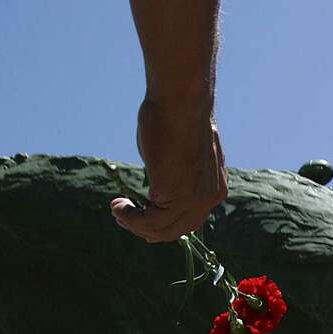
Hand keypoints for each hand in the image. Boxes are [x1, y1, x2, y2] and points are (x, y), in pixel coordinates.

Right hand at [111, 98, 227, 242]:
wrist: (181, 104)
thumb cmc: (176, 119)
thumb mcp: (179, 154)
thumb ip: (172, 175)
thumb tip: (155, 186)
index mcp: (214, 189)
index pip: (190, 220)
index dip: (165, 225)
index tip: (142, 217)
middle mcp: (209, 199)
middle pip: (176, 230)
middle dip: (147, 228)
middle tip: (124, 217)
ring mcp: (194, 200)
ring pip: (161, 229)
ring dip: (134, 223)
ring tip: (117, 210)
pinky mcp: (176, 196)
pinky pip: (150, 221)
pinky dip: (130, 218)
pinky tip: (118, 205)